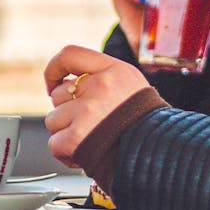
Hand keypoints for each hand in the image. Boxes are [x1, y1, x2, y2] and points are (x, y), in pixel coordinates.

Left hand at [43, 45, 151, 165]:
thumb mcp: (130, 85)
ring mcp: (88, 111)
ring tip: (90, 139)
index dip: (54, 69)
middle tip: (90, 124)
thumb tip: (65, 83)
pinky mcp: (77, 138)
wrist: (156, 154)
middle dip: (68, 111)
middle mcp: (101, 86)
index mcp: (113, 69)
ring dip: (66, 133)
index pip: (69, 54)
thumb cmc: (142, 123)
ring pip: (53, 119)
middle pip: (59, 94)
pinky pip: (54, 143)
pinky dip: (65, 153)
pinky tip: (83, 154)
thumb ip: (101, 77)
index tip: (54, 84)